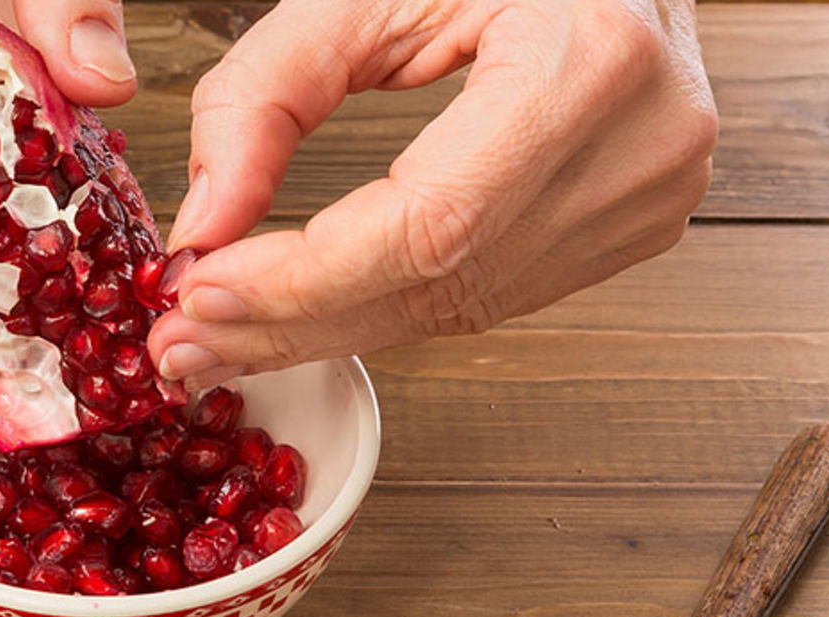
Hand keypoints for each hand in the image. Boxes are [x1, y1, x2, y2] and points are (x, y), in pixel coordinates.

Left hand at [148, 0, 717, 384]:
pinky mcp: (630, 226)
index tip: (203, 291)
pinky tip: (303, 319)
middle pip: (435, 282)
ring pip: (453, 309)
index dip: (305, 278)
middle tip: (184, 343)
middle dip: (291, 322)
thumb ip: (265, 93)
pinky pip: (483, 298)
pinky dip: (379, 312)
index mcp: (588, 60)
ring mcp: (644, 195)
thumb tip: (204, 225)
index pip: (427, 224)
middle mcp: (638, 143)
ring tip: (221, 339)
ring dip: (323, 334)